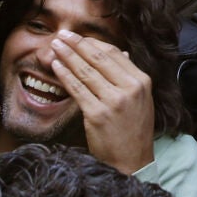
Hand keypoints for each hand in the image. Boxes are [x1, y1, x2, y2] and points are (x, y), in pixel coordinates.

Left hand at [49, 29, 156, 174]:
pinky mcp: (97, 114)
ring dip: (67, 55)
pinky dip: (65, 75)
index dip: (93, 43)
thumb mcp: (140, 100)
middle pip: (99, 58)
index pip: (114, 53)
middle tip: (62, 35)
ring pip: (86, 71)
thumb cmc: (134, 131)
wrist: (132, 161)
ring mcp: (114, 101)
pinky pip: (77, 89)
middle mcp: (130, 88)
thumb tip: (120, 52)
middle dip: (77, 44)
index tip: (78, 37)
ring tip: (54, 46)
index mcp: (142, 81)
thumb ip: (129, 77)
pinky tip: (56, 66)